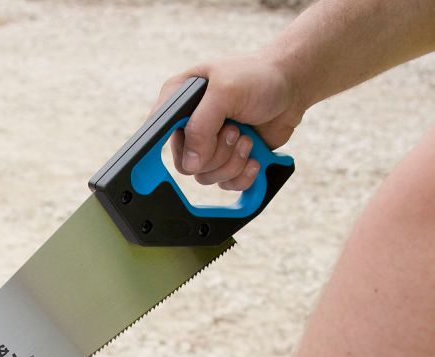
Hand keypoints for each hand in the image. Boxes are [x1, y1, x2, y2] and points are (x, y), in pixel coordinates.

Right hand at [156, 55, 303, 190]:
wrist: (293, 85)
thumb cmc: (258, 77)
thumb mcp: (225, 91)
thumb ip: (201, 126)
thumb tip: (190, 164)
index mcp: (177, 104)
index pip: (158, 137)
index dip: (175, 147)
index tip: (194, 149)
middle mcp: (189, 128)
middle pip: (186, 164)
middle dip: (215, 153)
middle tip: (234, 131)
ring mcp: (208, 146)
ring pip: (206, 177)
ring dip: (232, 162)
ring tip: (247, 137)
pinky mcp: (227, 161)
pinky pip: (225, 185)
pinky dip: (243, 175)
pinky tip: (254, 156)